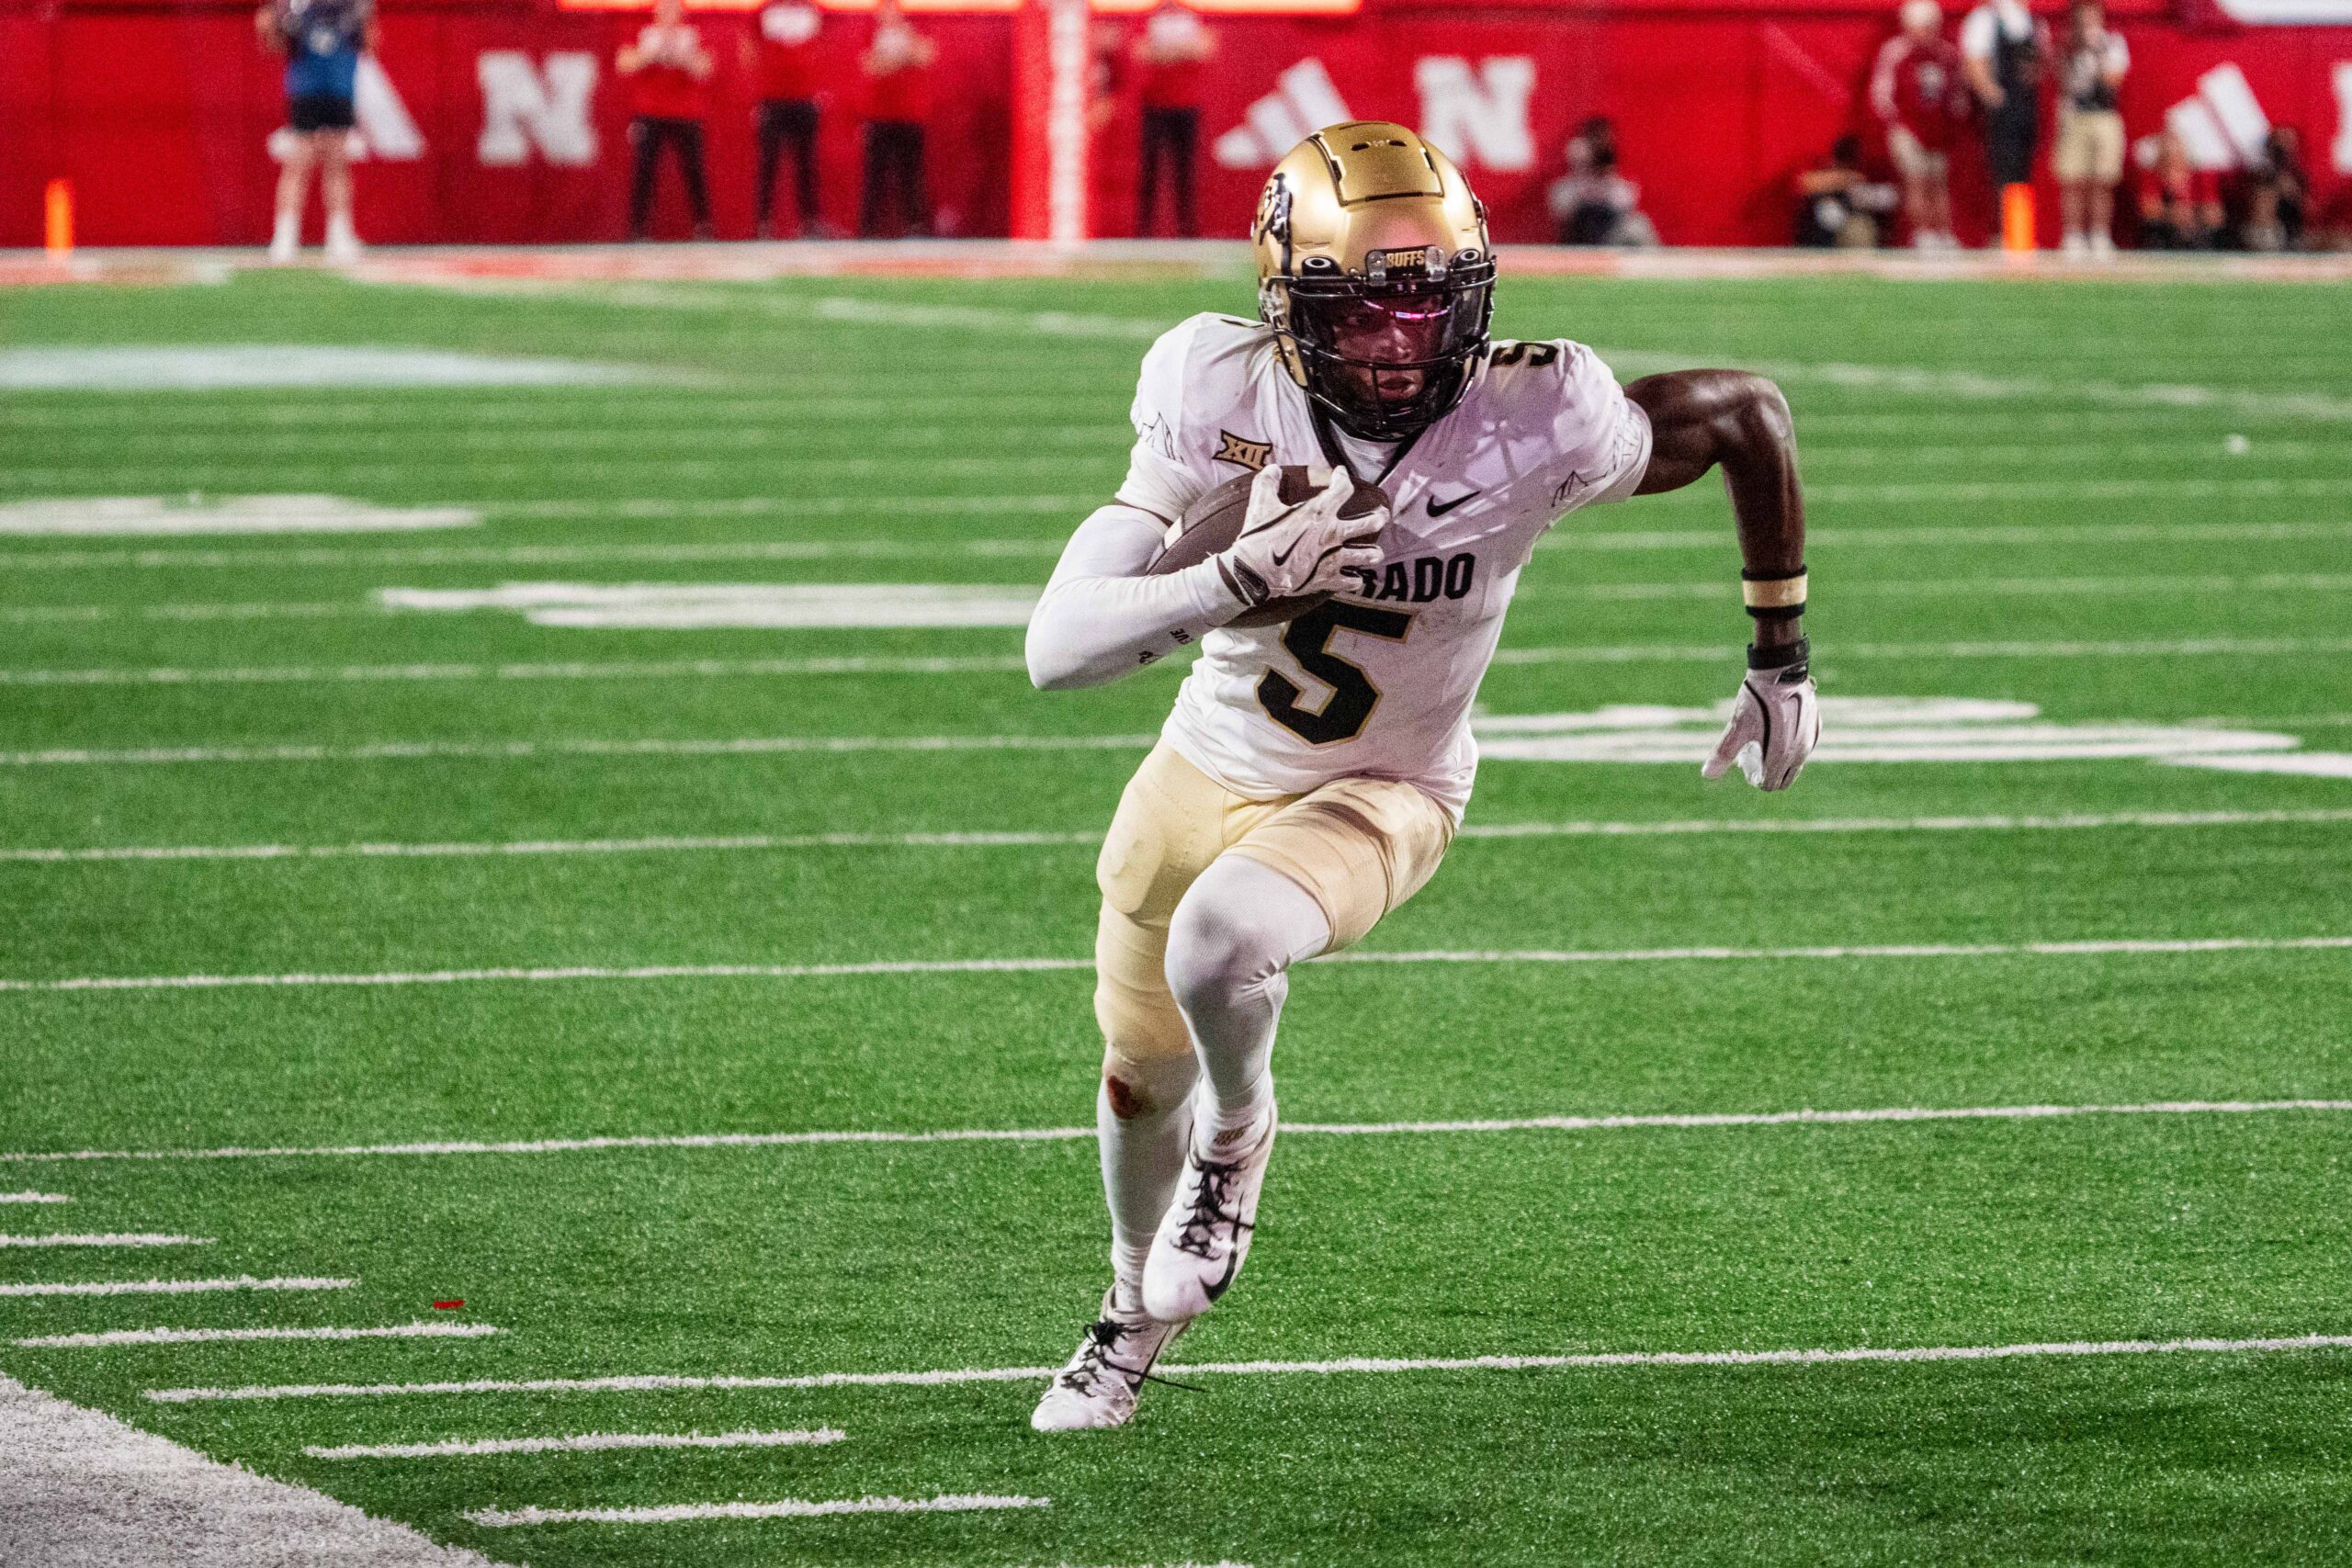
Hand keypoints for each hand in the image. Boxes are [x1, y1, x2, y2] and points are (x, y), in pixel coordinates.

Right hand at [1217, 465, 1385, 609]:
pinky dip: (1354, 581)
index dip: (1343, 477)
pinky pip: (1351, 582)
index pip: (1343, 488)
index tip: (1340, 473)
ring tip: (1374, 552)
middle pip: (1372, 522)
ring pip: (1369, 555)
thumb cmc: (1258, 537)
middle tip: (1382, 514)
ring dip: (1373, 553)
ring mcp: (1334, 558)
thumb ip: (1267, 482)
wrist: (1254, 573)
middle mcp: (1333, 533)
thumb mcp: (1260, 504)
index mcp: (1319, 512)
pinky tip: (1354, 579)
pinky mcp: (1327, 579)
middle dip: (1380, 516)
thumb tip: (1273, 468)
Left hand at [1703, 645, 1819, 790]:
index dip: (1756, 780)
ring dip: (1781, 762)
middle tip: (1754, 758)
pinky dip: (1793, 746)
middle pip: (1785, 779)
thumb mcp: (1737, 727)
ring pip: (1796, 764)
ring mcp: (1811, 739)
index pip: (1770, 785)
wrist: (1780, 672)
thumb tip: (1707, 774)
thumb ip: (1723, 753)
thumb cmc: (1757, 701)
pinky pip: (1805, 746)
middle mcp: (1802, 752)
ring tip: (1764, 744)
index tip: (1746, 766)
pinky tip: (1778, 731)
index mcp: (1783, 757)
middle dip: (1769, 774)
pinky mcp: (1816, 726)